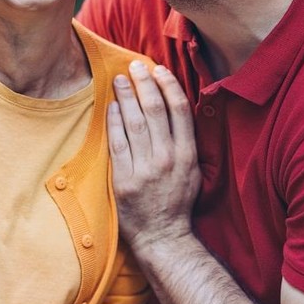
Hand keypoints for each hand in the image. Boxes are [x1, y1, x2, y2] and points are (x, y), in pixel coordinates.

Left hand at [108, 60, 200, 250]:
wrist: (163, 236)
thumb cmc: (177, 201)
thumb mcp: (192, 171)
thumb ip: (185, 142)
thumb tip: (175, 107)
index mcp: (187, 155)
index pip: (179, 110)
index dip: (168, 86)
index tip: (159, 70)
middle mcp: (168, 159)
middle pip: (155, 110)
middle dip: (144, 84)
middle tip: (135, 66)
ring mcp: (145, 169)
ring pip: (134, 123)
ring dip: (126, 97)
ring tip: (119, 79)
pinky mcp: (125, 179)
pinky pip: (117, 143)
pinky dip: (113, 121)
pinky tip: (110, 106)